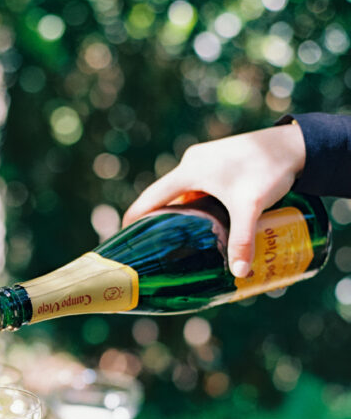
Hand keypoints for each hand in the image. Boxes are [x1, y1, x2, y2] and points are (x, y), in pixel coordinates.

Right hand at [122, 122, 305, 277]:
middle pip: (164, 196)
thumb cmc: (268, 170)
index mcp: (189, 171)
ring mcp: (205, 159)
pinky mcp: (219, 160)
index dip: (134, 219)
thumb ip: (242, 240)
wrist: (294, 144)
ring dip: (178, 211)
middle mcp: (192, 162)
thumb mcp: (250, 207)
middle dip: (158, 220)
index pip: (150, 198)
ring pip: (182, 190)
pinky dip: (194, 201)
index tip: (125, 239)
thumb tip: (238, 274)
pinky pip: (197, 184)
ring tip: (177, 237)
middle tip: (153, 246)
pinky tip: (203, 218)